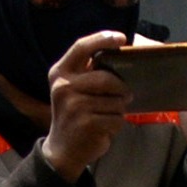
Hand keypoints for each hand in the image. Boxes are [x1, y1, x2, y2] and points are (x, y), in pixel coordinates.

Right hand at [39, 29, 131, 179]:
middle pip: (106, 78)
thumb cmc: (75, 114)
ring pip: (115, 100)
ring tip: (108, 115)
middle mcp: (64, 86)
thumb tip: (118, 54)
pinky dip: (117, 124)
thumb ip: (87, 72)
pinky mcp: (86, 122)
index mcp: (60, 72)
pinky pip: (116, 118)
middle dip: (121, 88)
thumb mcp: (73, 89)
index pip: (81, 47)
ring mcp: (74, 105)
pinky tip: (106, 127)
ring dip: (119, 109)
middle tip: (126, 95)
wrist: (63, 149)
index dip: (102, 39)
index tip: (122, 38)